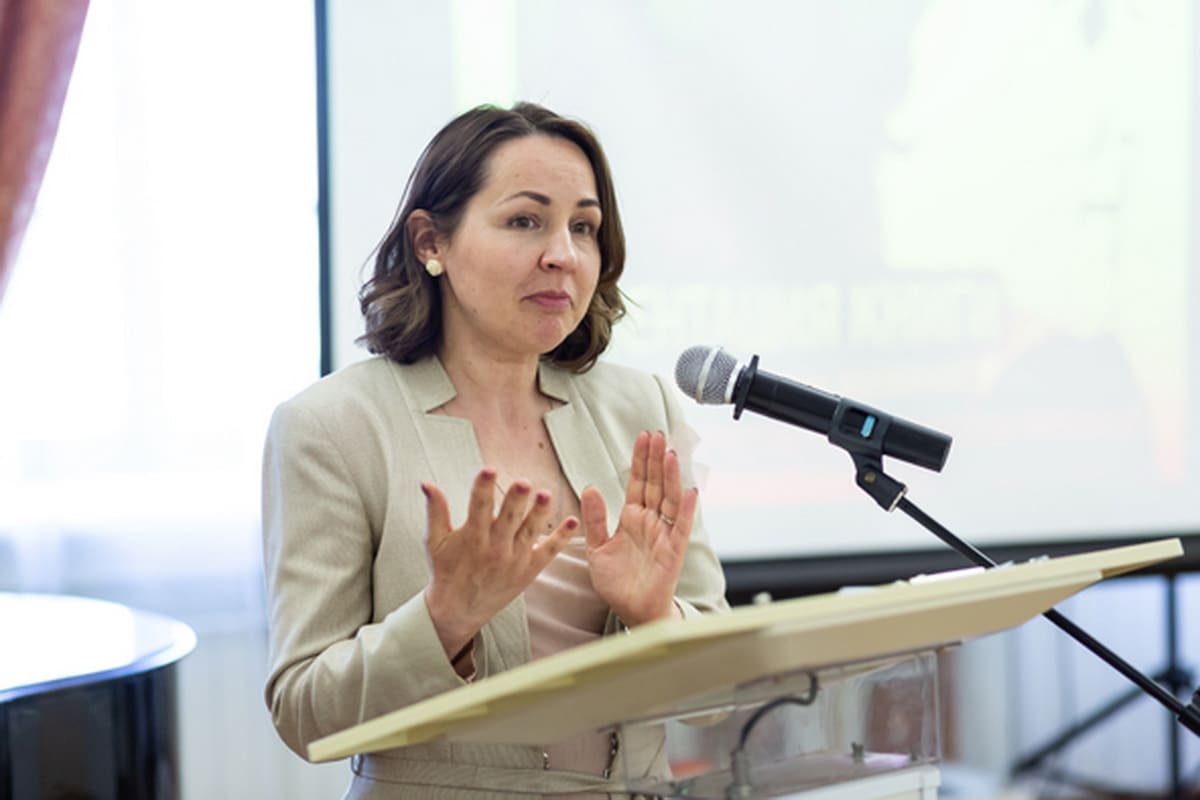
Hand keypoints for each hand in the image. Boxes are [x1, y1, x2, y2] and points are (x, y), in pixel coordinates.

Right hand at [422, 469, 574, 659]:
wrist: (458, 609)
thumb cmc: (446, 571)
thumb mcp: (435, 541)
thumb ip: (435, 510)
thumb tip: (426, 483)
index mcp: (471, 538)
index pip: (477, 508)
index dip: (482, 488)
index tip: (488, 470)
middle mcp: (494, 549)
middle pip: (507, 519)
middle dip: (515, 501)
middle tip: (523, 483)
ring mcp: (514, 560)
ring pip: (529, 533)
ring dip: (539, 514)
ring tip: (546, 495)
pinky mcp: (529, 570)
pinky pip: (548, 552)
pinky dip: (561, 538)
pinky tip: (573, 521)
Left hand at [581, 431, 697, 626]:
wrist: (630, 612)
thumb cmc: (617, 583)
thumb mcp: (597, 548)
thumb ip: (595, 518)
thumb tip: (590, 487)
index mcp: (631, 518)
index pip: (637, 482)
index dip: (640, 461)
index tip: (642, 438)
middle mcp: (649, 522)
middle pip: (655, 484)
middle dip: (656, 460)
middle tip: (658, 435)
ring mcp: (663, 535)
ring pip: (669, 499)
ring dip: (670, 477)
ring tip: (670, 454)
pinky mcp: (673, 551)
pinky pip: (681, 527)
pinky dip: (685, 510)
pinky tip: (690, 491)